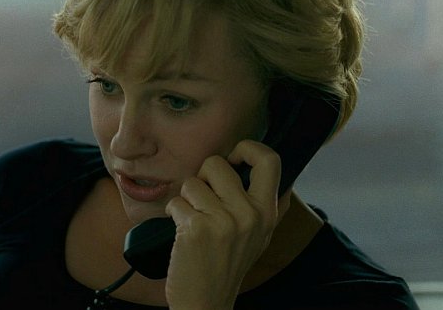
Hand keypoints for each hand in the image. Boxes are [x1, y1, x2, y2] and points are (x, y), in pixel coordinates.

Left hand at [163, 140, 289, 308]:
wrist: (207, 302)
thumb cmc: (227, 263)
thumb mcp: (259, 233)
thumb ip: (261, 200)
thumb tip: (260, 161)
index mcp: (268, 212)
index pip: (269, 160)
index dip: (247, 148)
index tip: (232, 157)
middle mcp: (250, 214)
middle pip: (217, 163)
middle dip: (202, 176)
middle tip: (203, 198)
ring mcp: (224, 222)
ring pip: (192, 182)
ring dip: (186, 199)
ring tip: (194, 221)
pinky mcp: (196, 229)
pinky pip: (176, 202)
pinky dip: (173, 214)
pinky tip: (183, 233)